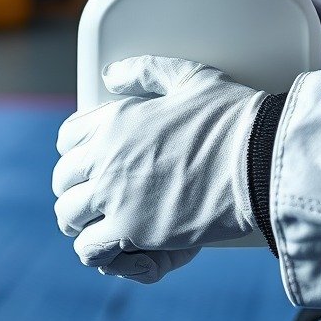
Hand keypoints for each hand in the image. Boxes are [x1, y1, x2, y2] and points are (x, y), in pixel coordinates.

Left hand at [52, 55, 266, 280]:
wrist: (257, 159)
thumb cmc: (232, 117)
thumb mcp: (191, 77)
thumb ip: (146, 71)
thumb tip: (111, 75)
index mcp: (117, 119)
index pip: (69, 137)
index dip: (77, 148)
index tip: (91, 158)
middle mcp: (106, 156)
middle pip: (63, 179)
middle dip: (76, 186)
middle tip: (96, 193)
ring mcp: (115, 195)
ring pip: (68, 216)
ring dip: (82, 220)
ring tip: (101, 222)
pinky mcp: (131, 232)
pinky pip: (89, 248)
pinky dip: (97, 250)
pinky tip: (113, 246)